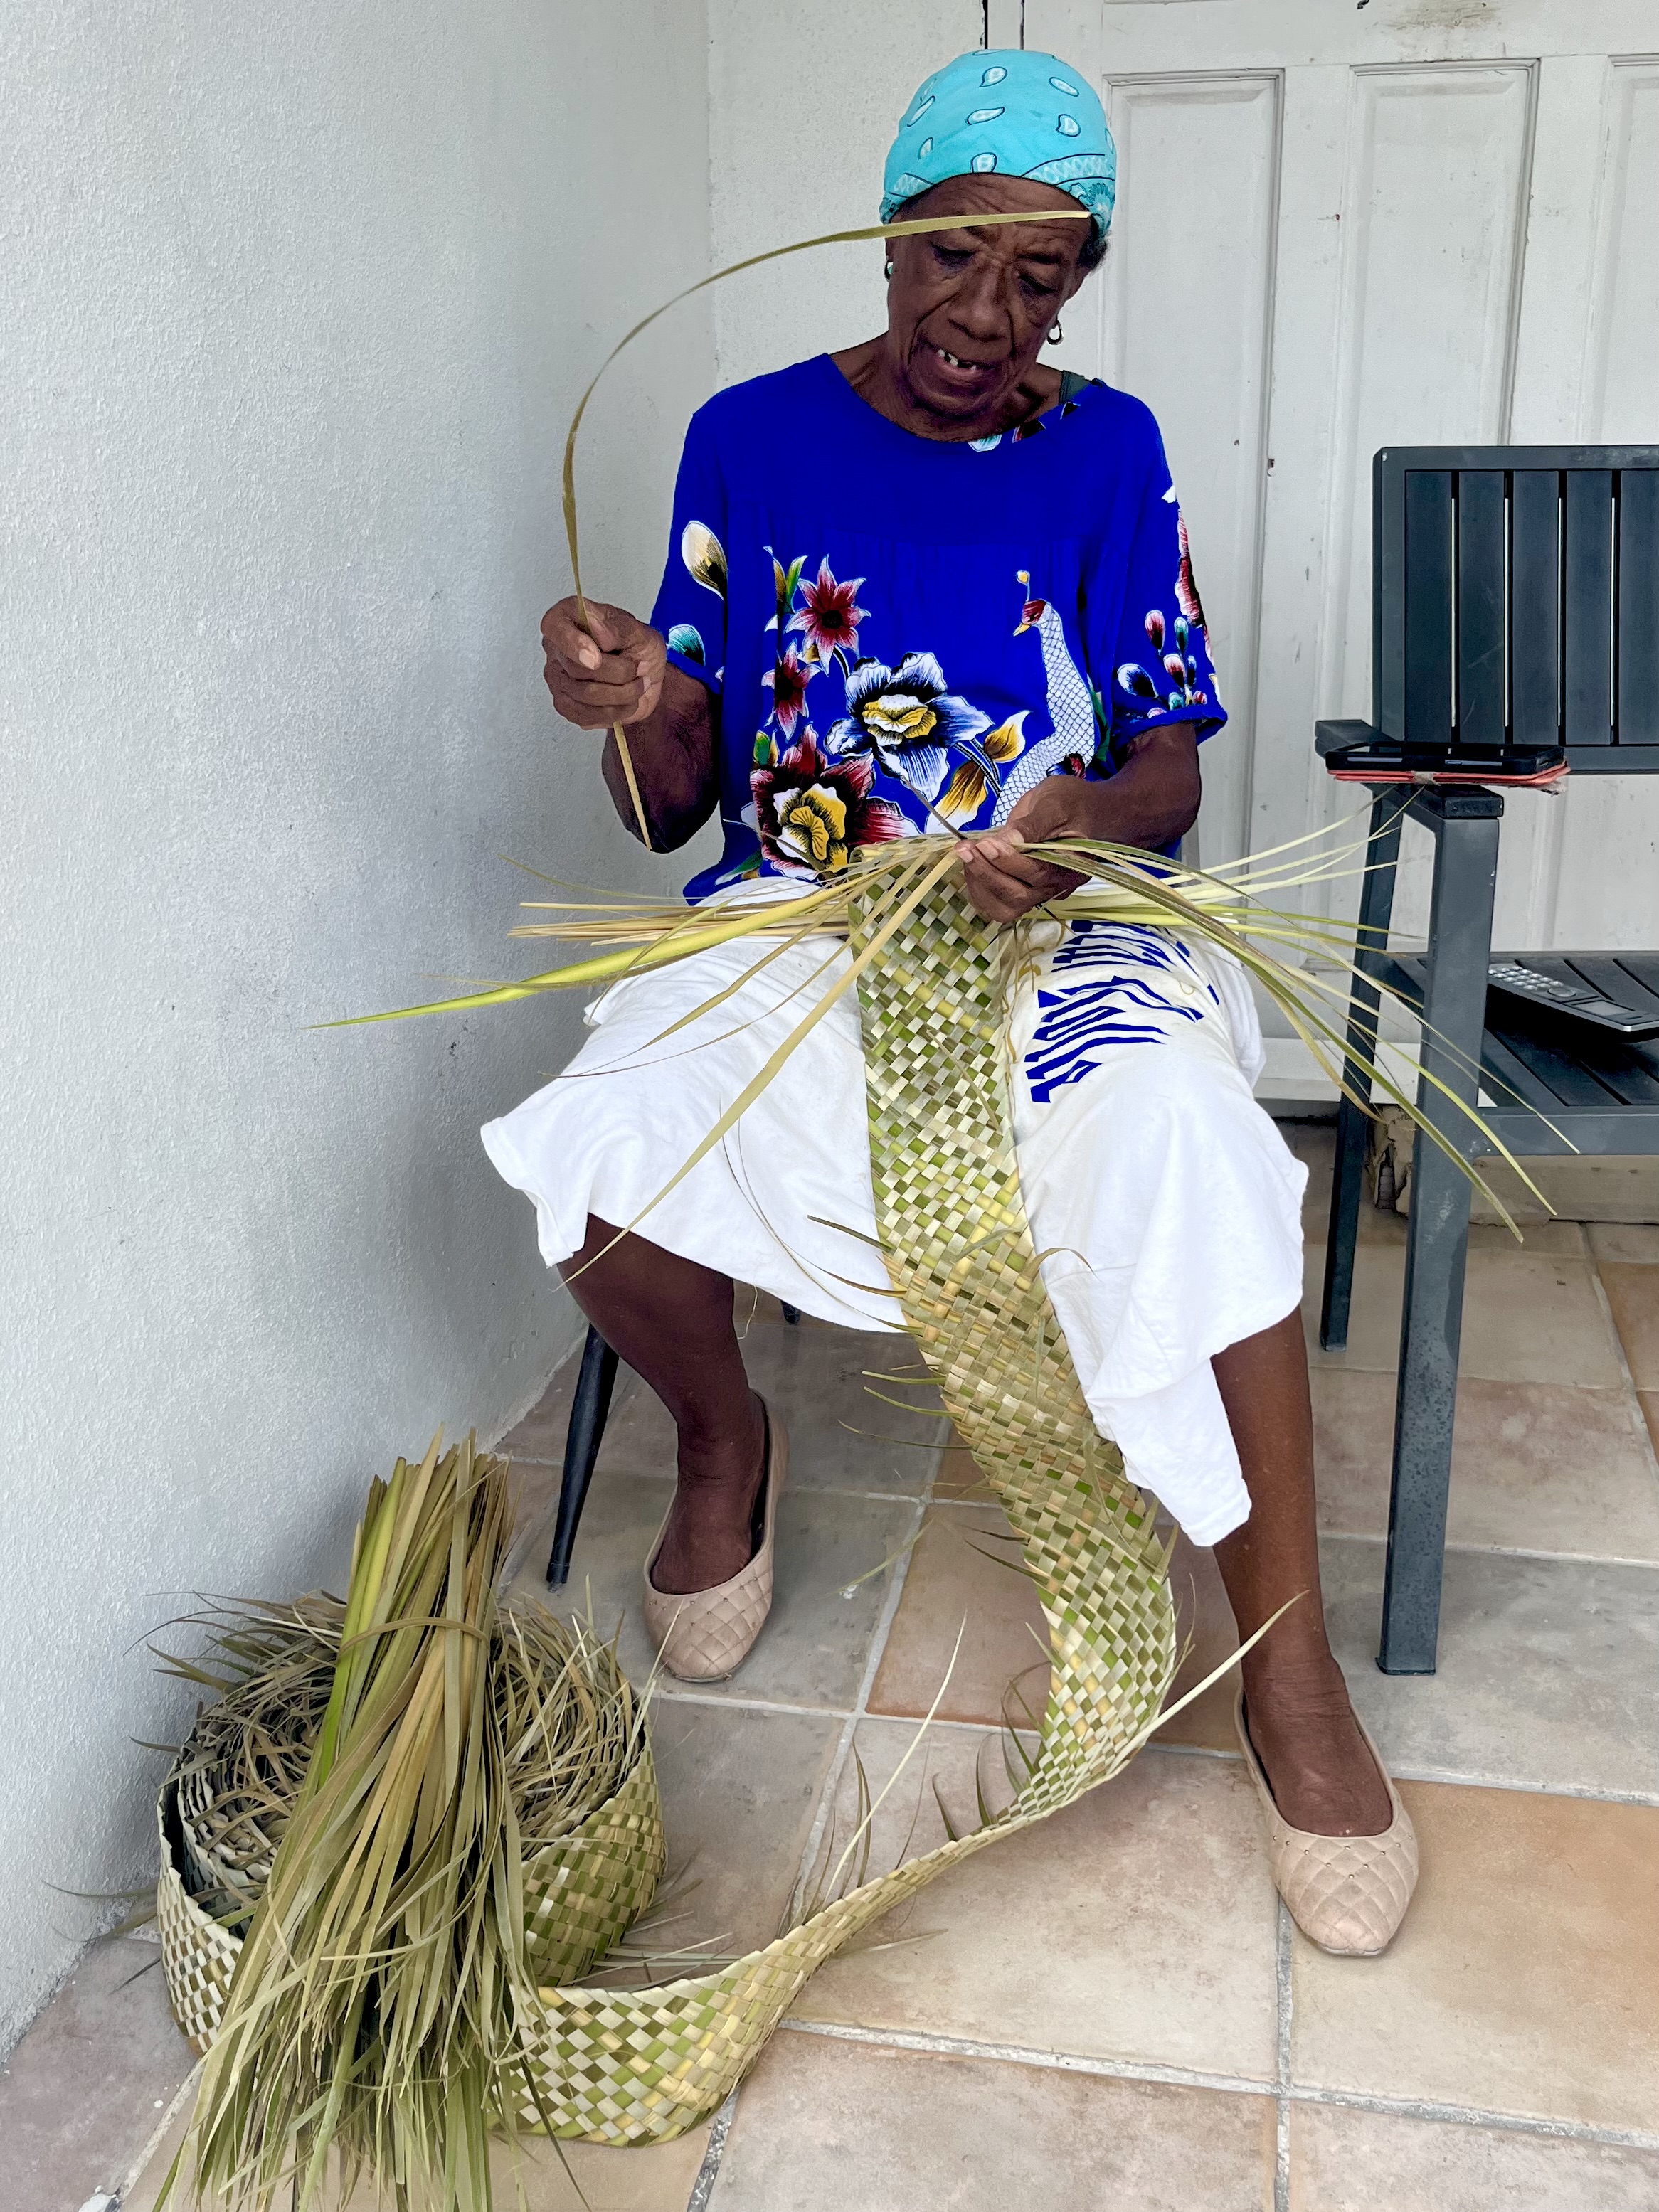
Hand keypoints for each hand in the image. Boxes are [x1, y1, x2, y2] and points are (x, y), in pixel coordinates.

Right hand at [540, 598, 665, 728]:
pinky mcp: (567, 706)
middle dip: (618, 673)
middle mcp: (557, 650)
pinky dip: (614, 712)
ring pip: (584, 695)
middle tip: (638, 668)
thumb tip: (598, 630)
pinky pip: (585, 716)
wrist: (647, 675)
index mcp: (568, 618)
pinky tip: (626, 702)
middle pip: (576, 669)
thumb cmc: (638, 647)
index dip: (573, 644)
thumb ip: (618, 629)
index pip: (554, 627)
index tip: (597, 657)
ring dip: (622, 694)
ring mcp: (558, 680)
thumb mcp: (639, 631)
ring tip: (638, 685)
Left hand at [960, 776, 1100, 922]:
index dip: (1008, 862)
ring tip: (966, 852)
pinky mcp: (1023, 892)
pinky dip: (979, 889)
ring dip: (980, 883)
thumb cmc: (1072, 802)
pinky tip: (971, 864)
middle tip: (965, 848)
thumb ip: (1031, 825)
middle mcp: (1057, 886)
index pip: (1038, 873)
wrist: (1080, 809)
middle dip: (987, 872)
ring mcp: (1039, 892)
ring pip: (1006, 907)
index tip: (985, 843)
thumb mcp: (1054, 803)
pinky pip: (998, 904)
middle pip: (1019, 895)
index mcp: (1072, 865)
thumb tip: (1008, 842)